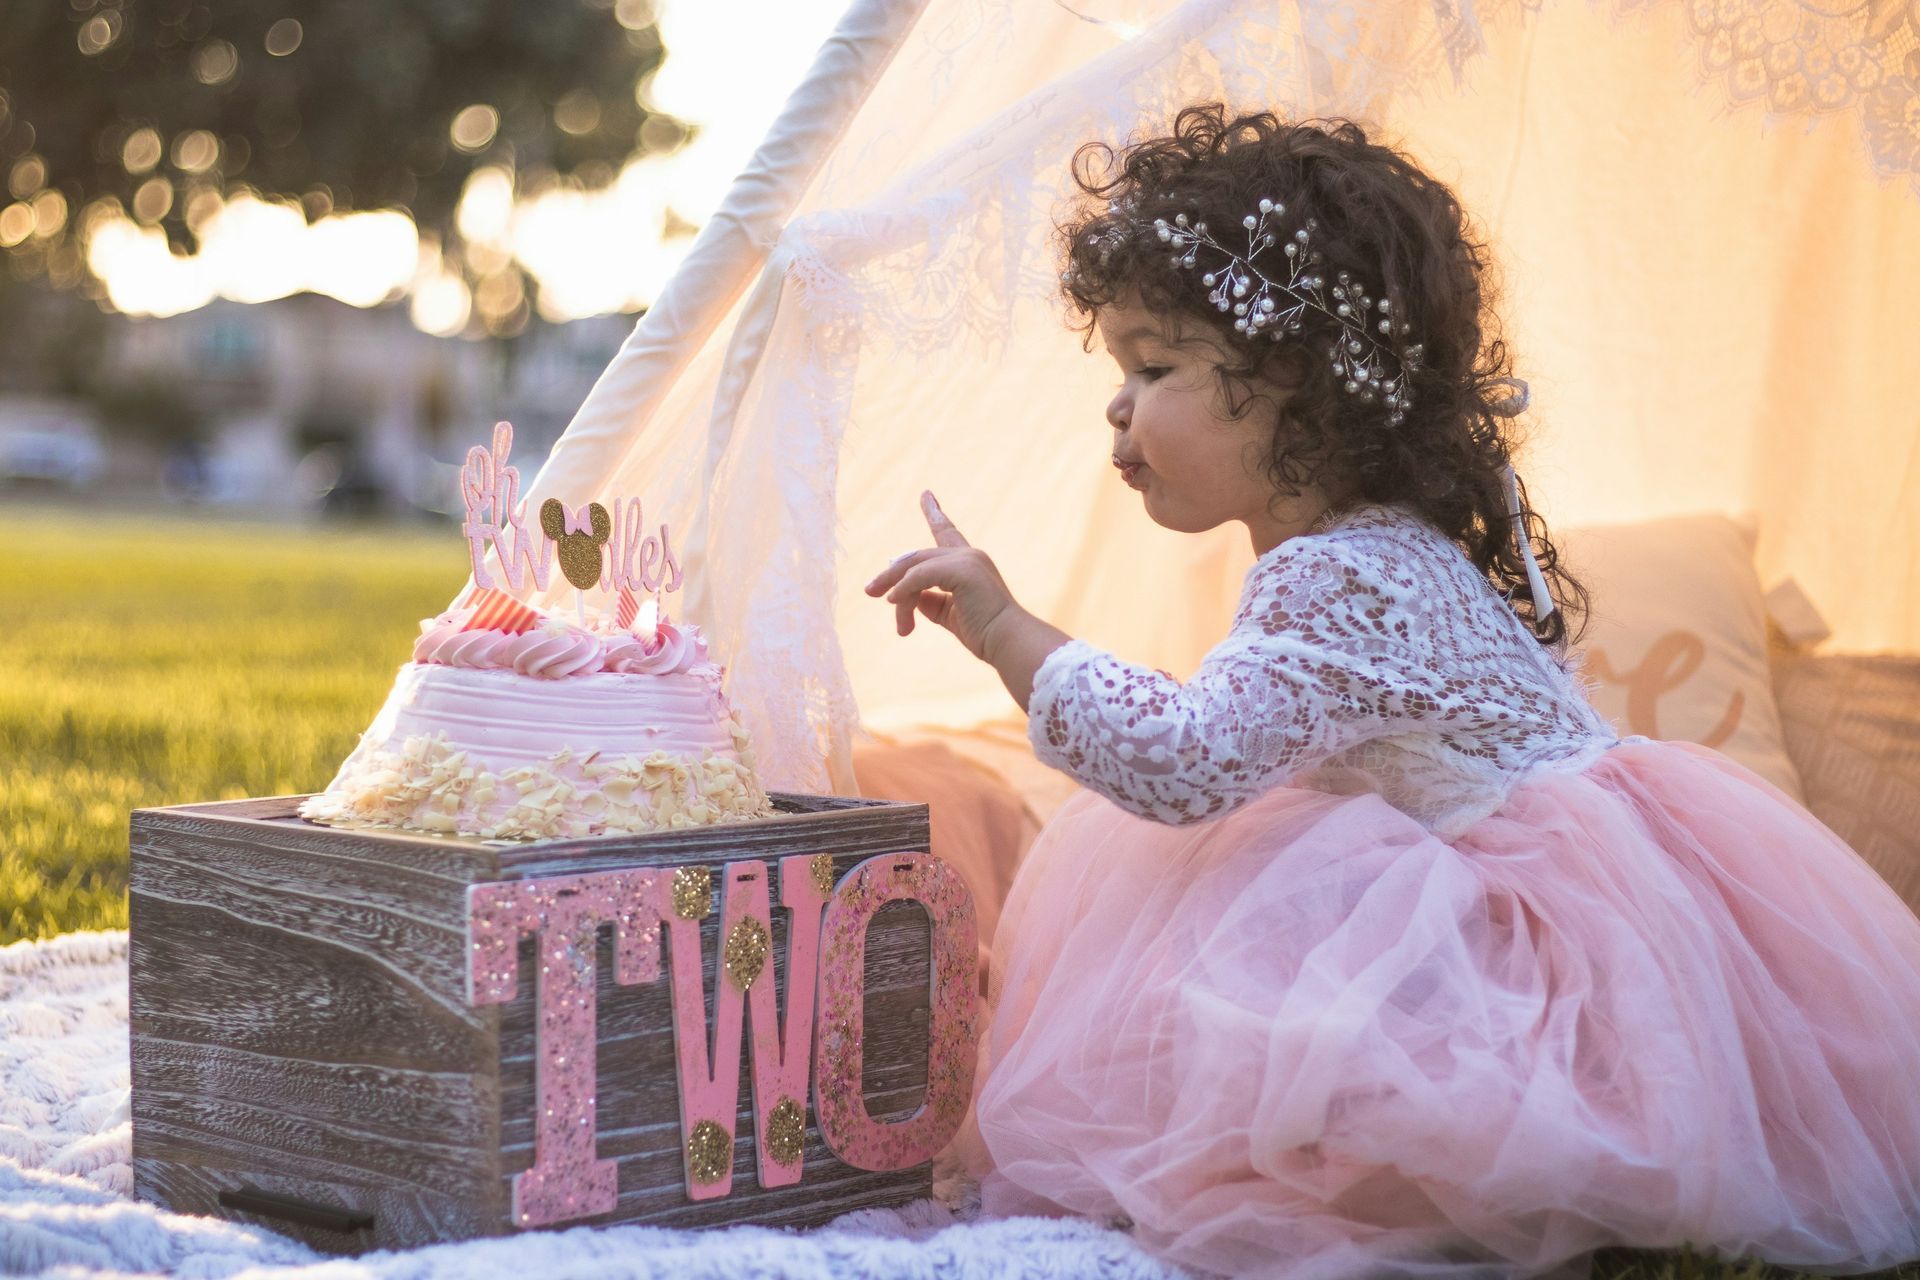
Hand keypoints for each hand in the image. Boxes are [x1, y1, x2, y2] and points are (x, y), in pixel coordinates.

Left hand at [864, 491, 1019, 661]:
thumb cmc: (985, 633)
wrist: (1008, 642)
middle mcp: (969, 555)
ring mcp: (966, 560)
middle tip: (869, 590)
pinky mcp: (962, 570)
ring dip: (896, 590)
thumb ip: (929, 601)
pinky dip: (903, 590)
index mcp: (970, 563)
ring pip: (914, 568)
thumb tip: (906, 595)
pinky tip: (893, 602)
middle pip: (917, 558)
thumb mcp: (950, 614)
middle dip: (890, 574)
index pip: (947, 532)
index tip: (925, 495)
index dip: (935, 513)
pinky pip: (919, 577)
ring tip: (893, 616)